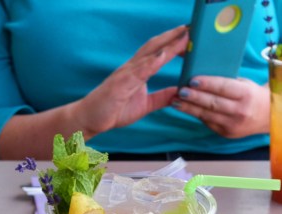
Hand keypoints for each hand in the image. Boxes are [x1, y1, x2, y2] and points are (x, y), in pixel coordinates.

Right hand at [74, 25, 188, 135]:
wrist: (89, 119)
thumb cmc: (113, 110)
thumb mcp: (145, 105)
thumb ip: (162, 98)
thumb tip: (179, 93)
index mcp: (138, 71)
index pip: (158, 51)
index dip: (174, 42)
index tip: (191, 35)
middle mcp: (132, 67)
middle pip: (155, 45)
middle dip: (174, 35)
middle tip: (193, 26)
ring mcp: (126, 74)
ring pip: (149, 54)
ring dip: (167, 44)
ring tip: (184, 35)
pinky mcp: (121, 84)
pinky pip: (139, 71)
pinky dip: (152, 62)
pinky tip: (164, 55)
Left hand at [172, 76, 269, 137]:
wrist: (268, 117)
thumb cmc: (252, 95)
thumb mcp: (244, 84)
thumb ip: (226, 82)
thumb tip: (201, 74)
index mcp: (246, 94)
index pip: (224, 88)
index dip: (207, 84)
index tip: (192, 80)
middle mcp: (240, 111)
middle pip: (213, 103)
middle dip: (194, 97)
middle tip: (179, 91)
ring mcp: (233, 125)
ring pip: (207, 115)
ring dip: (189, 108)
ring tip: (176, 101)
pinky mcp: (227, 133)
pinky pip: (208, 123)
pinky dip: (197, 115)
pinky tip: (186, 108)